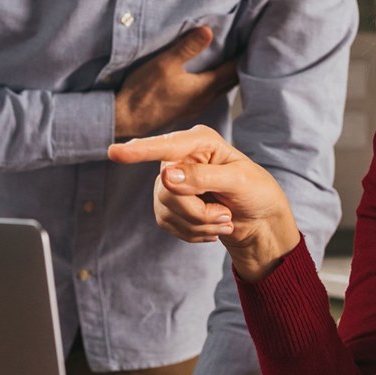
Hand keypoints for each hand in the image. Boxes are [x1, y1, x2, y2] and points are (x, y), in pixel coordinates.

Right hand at [108, 125, 299, 281]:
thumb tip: (166, 176)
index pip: (166, 146)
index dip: (139, 150)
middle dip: (198, 211)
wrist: (261, 222)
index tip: (114, 153)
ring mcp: (172, 182)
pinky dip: (194, 233)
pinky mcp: (169, 206)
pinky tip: (212, 228)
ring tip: (224, 220)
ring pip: (166, 209)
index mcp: (199, 141)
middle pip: (167, 189)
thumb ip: (203, 177)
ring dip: (200, 224)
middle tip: (226, 214)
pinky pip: (167, 224)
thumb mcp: (239, 181)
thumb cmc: (257, 192)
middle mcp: (180, 158)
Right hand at [113, 27, 239, 137]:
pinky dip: (216, 84)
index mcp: (204, 87)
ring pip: (220, 90)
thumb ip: (187, 47)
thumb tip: (209, 30)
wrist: (126, 119)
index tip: (252, 45)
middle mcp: (204, 99)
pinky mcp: (186, 110)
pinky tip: (210, 80)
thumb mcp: (165, 63)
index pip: (232, 70)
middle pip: (230, 82)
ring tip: (233, 63)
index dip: (243, 57)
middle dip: (240, 67)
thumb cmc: (144, 91)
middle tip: (248, 52)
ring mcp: (196, 107)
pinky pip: (209, 95)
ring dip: (228, 77)